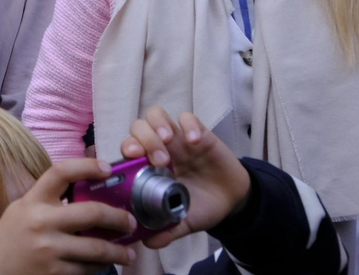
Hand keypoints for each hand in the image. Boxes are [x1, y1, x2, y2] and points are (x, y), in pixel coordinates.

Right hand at [0, 157, 135, 274]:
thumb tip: (90, 190)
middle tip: (131, 222)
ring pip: (97, 248)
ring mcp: (49, 250)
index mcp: (33, 201)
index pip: (60, 172)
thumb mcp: (24, 209)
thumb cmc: (12, 236)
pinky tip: (106, 264)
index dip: (87, 166)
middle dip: (119, 218)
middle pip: (91, 212)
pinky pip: (87, 269)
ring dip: (119, 251)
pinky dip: (100, 267)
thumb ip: (50, 200)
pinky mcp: (55, 274)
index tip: (108, 168)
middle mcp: (41, 222)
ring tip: (128, 252)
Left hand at [119, 108, 250, 249]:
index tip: (133, 160)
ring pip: (156, 115)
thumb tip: (148, 243)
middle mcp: (159, 148)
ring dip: (159, 125)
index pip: (127, 148)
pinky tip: (196, 141)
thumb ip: (167, 229)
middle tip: (159, 159)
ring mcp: (177, 139)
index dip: (126, 150)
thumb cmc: (200, 206)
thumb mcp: (183, 221)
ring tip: (170, 142)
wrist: (232, 201)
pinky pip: (188, 118)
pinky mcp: (200, 133)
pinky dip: (189, 125)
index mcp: (148, 167)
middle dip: (144, 139)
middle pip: (138, 127)